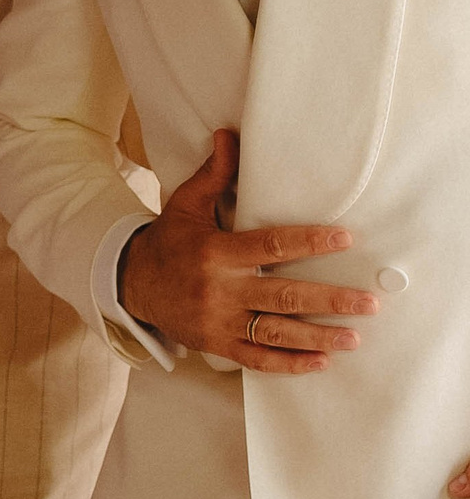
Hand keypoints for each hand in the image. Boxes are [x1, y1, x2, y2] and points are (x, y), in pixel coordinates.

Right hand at [117, 131, 376, 372]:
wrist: (131, 282)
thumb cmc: (167, 240)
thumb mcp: (185, 204)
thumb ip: (215, 174)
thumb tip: (229, 135)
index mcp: (217, 252)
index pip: (271, 245)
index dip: (309, 242)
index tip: (345, 239)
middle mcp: (221, 289)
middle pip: (284, 296)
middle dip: (330, 301)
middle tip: (368, 303)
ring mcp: (220, 321)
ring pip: (277, 332)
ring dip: (319, 337)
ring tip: (354, 338)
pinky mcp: (218, 344)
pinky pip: (259, 359)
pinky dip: (290, 364)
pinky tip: (320, 362)